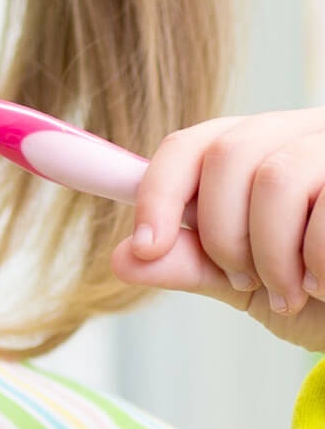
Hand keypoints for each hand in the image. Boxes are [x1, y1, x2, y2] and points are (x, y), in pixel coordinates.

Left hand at [111, 110, 324, 352]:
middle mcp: (300, 134)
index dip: (157, 190)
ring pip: (277, 179)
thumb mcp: (249, 284)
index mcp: (256, 151)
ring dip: (273, 254)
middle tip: (247, 281)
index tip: (143, 245)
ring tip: (293, 292)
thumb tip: (122, 257)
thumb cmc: (321, 294)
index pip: (192, 144)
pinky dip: (318, 261)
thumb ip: (192, 264)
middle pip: (229, 156)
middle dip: (223, 234)